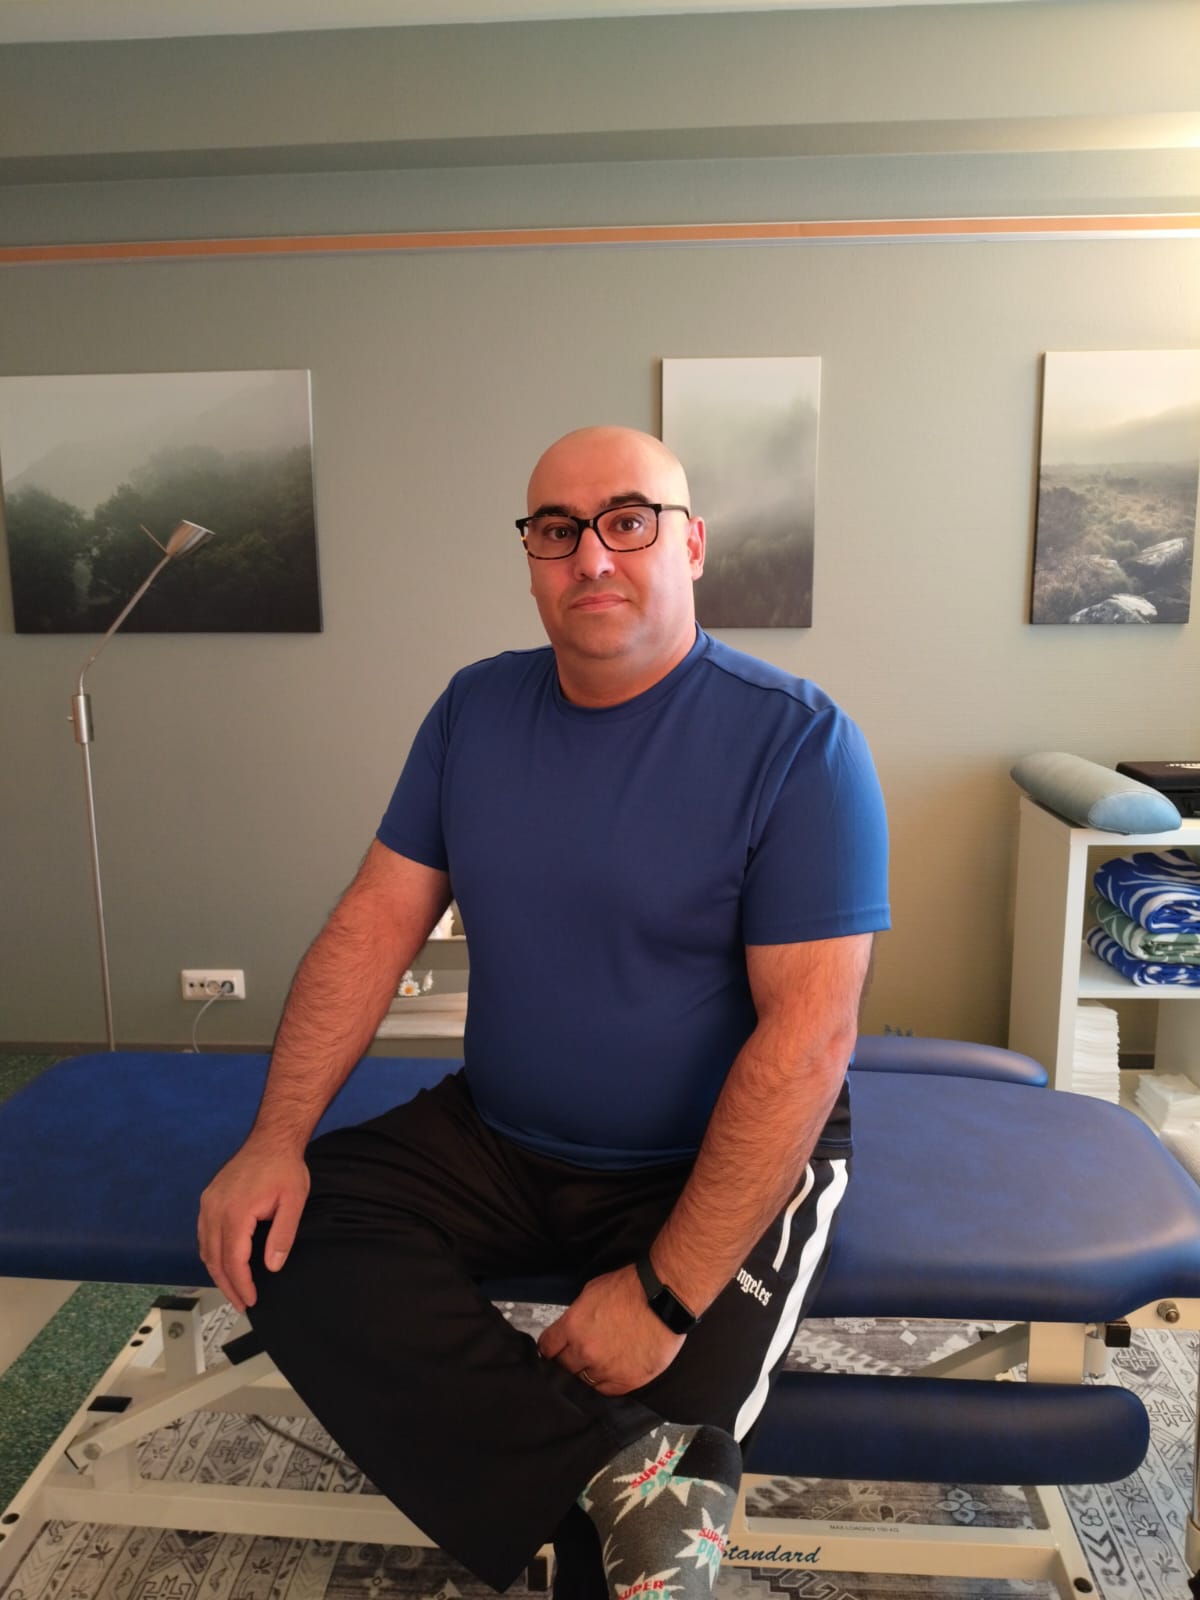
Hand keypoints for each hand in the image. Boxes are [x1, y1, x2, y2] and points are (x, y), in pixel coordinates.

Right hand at [197, 1140, 309, 1312]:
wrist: (271, 1138)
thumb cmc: (285, 1168)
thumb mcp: (294, 1201)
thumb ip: (282, 1235)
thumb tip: (271, 1266)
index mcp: (236, 1212)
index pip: (233, 1260)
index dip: (241, 1284)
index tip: (250, 1300)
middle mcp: (215, 1209)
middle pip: (214, 1258)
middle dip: (227, 1285)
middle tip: (241, 1303)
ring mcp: (208, 1203)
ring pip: (205, 1248)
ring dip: (217, 1271)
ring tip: (233, 1289)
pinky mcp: (208, 1198)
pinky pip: (203, 1234)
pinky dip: (211, 1253)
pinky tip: (223, 1262)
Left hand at [537, 1264, 684, 1394]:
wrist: (664, 1296)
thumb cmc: (632, 1288)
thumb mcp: (591, 1291)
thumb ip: (576, 1315)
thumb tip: (569, 1329)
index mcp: (573, 1326)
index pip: (547, 1348)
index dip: (551, 1347)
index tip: (554, 1349)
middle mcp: (585, 1350)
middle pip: (563, 1367)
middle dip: (569, 1359)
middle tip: (580, 1353)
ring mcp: (605, 1368)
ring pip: (583, 1381)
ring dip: (588, 1371)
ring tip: (601, 1359)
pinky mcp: (626, 1381)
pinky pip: (605, 1390)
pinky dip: (605, 1381)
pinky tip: (612, 1369)